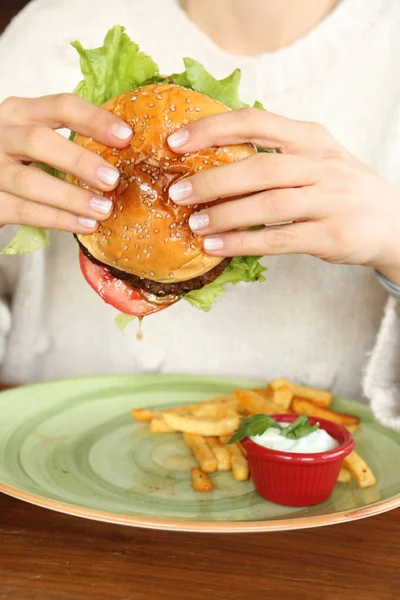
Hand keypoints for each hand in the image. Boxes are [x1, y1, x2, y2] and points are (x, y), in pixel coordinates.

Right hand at [0, 94, 132, 232]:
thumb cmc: (17, 159)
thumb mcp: (34, 138)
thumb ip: (68, 139)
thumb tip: (125, 150)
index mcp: (20, 113)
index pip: (60, 106)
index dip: (94, 120)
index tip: (126, 136)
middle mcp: (1, 136)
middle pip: (39, 141)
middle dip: (79, 161)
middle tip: (112, 179)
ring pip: (29, 182)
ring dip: (71, 197)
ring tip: (103, 209)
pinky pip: (24, 211)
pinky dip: (57, 220)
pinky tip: (84, 225)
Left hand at [167, 109, 399, 283]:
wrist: (393, 222)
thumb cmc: (340, 189)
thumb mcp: (316, 158)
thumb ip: (274, 153)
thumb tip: (211, 158)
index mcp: (311, 138)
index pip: (256, 122)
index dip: (212, 130)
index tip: (176, 142)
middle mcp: (322, 164)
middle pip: (258, 167)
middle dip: (212, 180)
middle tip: (178, 192)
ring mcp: (330, 200)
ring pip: (268, 205)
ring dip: (225, 215)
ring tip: (194, 223)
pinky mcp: (332, 235)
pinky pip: (279, 239)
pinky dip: (243, 243)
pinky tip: (216, 246)